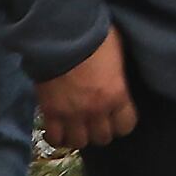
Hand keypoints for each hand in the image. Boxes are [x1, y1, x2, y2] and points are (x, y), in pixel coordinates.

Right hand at [36, 31, 137, 152]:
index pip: (126, 125)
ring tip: (77, 125)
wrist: (59, 32)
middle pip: (103, 138)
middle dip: (100, 129)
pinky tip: (59, 129)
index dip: (121, 122)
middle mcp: (96, 110)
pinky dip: (58, 137)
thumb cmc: (93, 36)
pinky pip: (55, 138)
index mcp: (117, 94)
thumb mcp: (117, 53)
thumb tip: (116, 80)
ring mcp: (72, 113)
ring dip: (79, 135)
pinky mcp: (50, 112)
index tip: (117, 116)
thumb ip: (117, 75)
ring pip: (79, 143)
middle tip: (95, 119)